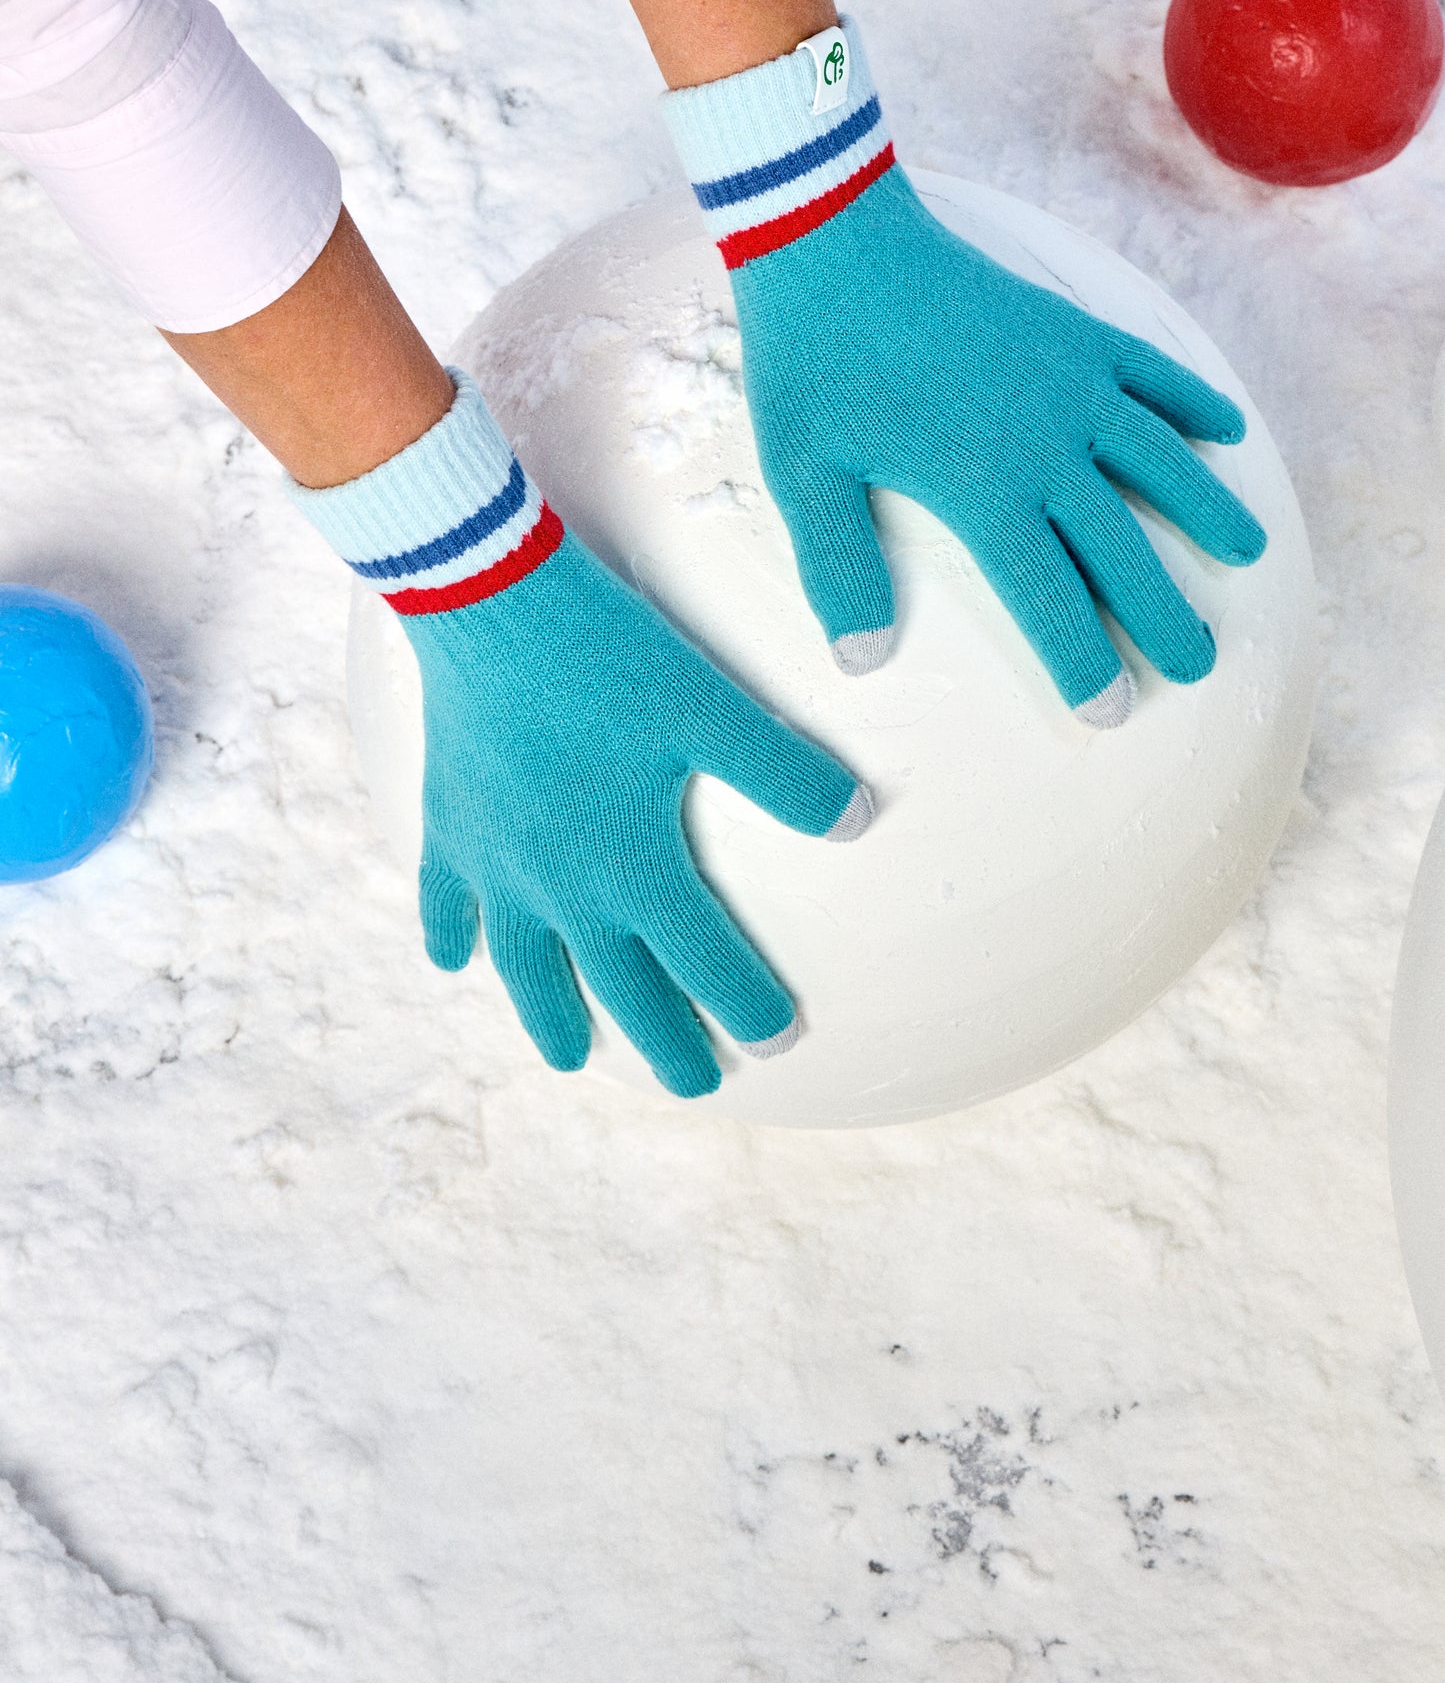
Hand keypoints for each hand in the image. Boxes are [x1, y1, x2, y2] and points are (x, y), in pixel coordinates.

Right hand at [411, 534, 869, 1096]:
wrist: (487, 599)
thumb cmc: (608, 651)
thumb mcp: (712, 705)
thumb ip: (787, 773)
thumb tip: (861, 821)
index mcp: (635, 866)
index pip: (706, 961)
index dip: (747, 1006)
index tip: (777, 1043)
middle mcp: (563, 886)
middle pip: (619, 988)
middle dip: (662, 1042)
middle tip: (692, 1083)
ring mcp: (497, 866)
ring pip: (526, 968)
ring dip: (552, 1018)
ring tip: (570, 1059)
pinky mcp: (448, 829)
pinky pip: (447, 904)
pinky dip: (453, 939)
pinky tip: (452, 962)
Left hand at [666, 20, 1265, 725]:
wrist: (832, 232)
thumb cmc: (811, 360)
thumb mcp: (803, 474)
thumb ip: (838, 568)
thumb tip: (862, 659)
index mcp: (982, 485)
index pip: (1049, 594)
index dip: (1084, 659)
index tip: (1113, 711)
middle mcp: (1045, 439)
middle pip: (1122, 542)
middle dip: (1164, 611)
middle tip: (1198, 664)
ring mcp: (1070, 379)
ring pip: (1160, 458)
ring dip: (1206, 508)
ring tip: (1247, 553)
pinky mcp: (1072, 329)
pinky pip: (1152, 372)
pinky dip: (1193, 402)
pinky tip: (1226, 429)